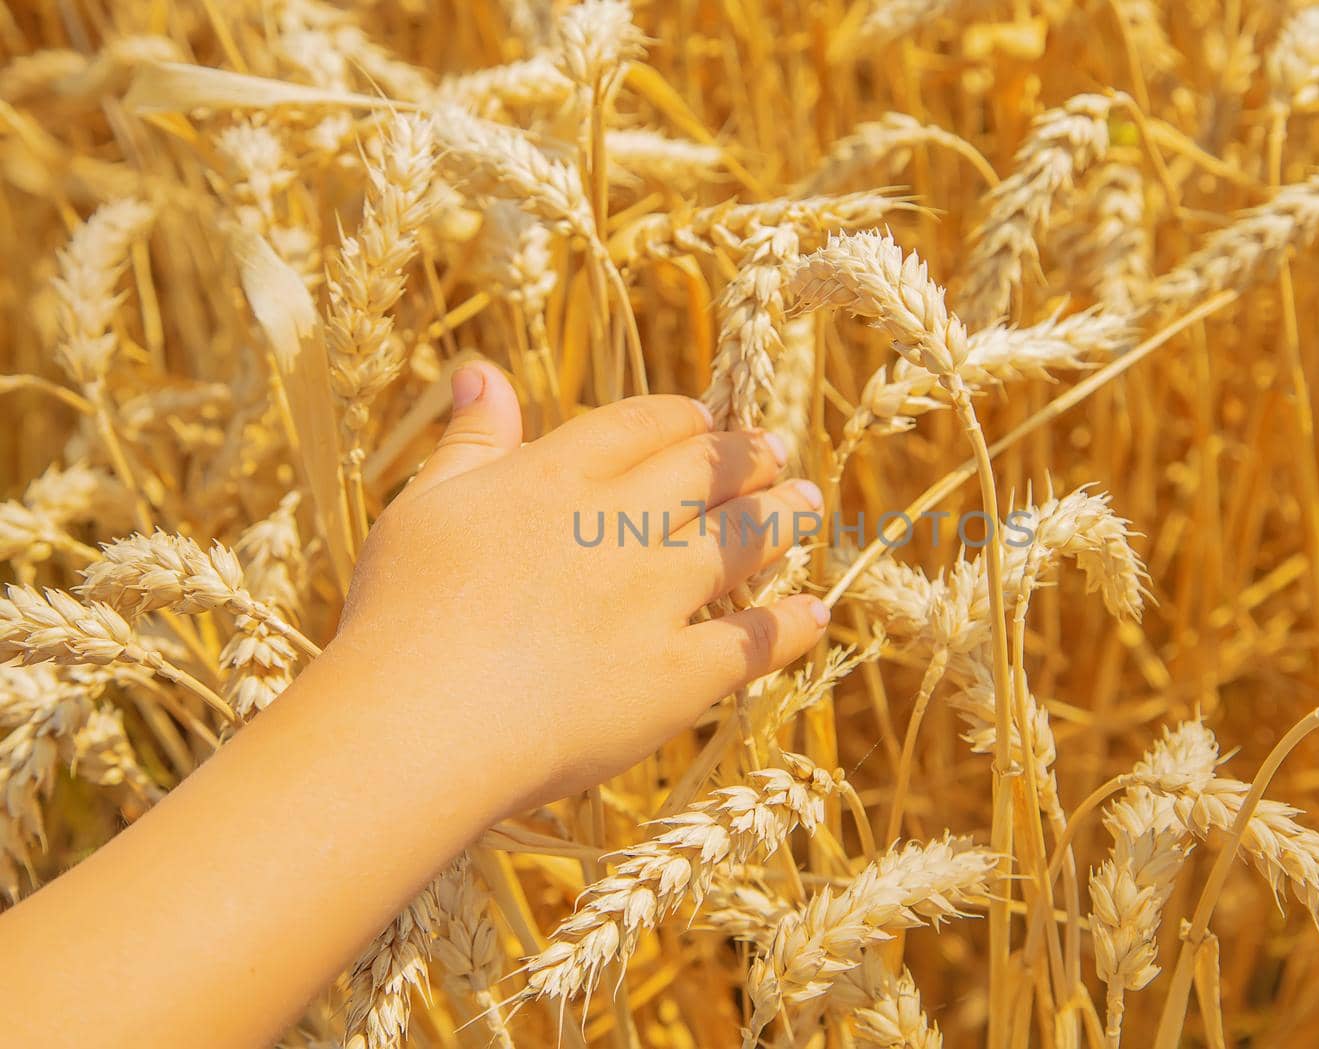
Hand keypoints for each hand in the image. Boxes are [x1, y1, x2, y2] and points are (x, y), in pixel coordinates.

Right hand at [332, 362, 828, 815]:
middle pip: (708, 471)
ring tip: (808, 504)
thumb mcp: (425, 508)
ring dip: (783, 517)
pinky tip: (816, 612)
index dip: (682, 420)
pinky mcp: (679, 674)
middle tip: (776, 452)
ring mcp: (657, 597)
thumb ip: (471, 442)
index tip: (705, 421)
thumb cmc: (401, 614)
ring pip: (743, 540)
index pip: (642, 425)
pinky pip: (754, 640)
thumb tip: (486, 371)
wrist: (422, 721)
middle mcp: (620, 524)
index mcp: (557, 477)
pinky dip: (792, 624)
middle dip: (749, 457)